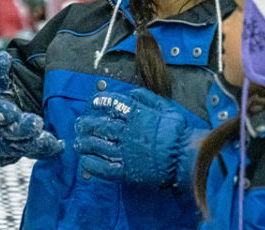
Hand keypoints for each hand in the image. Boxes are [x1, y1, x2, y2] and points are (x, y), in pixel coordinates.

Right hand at [0, 51, 63, 160]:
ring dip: (39, 145)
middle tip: (37, 124)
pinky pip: (32, 154)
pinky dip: (45, 153)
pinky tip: (58, 148)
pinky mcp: (18, 153)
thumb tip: (3, 57)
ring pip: (24, 147)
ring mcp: (8, 145)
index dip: (2, 113)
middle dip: (24, 129)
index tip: (9, 110)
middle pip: (12, 132)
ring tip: (56, 142)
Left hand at [73, 89, 195, 188]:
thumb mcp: (166, 108)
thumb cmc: (178, 132)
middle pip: (101, 126)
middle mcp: (128, 132)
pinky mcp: (127, 171)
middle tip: (79, 124)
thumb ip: (147, 98)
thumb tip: (131, 93)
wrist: (186, 157)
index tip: (93, 102)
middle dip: (87, 124)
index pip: (113, 105)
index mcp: (137, 116)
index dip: (101, 102)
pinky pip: (105, 168)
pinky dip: (93, 165)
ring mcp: (126, 152)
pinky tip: (85, 161)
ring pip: (99, 146)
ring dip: (86, 143)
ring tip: (78, 142)